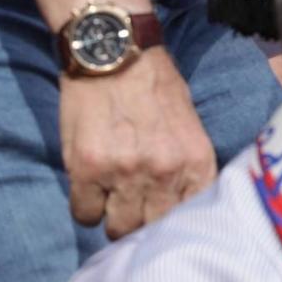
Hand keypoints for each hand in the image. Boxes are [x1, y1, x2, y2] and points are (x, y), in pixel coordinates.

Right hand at [60, 48, 216, 238]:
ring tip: (112, 199)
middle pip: (154, 228)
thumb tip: (184, 203)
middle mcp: (165, 172)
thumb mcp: (190, 124)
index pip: (193, 216)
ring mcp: (125, 173)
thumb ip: (188, 164)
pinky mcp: (87, 170)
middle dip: (144, 221)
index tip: (166, 218)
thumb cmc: (156, 85)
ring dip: (114, 217)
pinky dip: (86, 208)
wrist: (115, 53)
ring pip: (119, 228)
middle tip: (135, 208)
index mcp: (196, 160)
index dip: (176, 221)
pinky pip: (85, 214)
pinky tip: (90, 190)